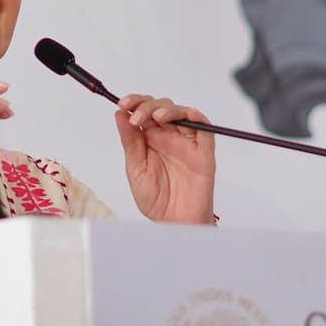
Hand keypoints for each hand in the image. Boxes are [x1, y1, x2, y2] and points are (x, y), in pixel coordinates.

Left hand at [115, 94, 215, 223]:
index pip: (143, 111)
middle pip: (161, 107)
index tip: (122, 104)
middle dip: (147, 106)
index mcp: (150, 139)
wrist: (174, 223)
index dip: (134, 103)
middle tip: (136, 117)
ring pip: (181, 113)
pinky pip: (205, 129)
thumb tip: (120, 115)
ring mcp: (186, 142)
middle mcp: (169, 137)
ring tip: (156, 117)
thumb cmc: (157, 200)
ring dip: (168, 109)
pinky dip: (198, 118)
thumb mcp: (136, 169)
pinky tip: (188, 115)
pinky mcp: (203, 151)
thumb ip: (130, 142)